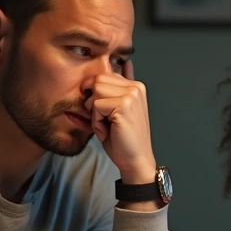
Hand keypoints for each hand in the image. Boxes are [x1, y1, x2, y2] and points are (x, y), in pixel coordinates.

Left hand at [84, 63, 156, 183]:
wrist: (135, 159)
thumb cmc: (123, 138)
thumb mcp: (117, 109)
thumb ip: (113, 90)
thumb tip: (113, 70)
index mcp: (135, 85)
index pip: (103, 76)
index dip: (97, 95)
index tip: (107, 113)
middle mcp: (136, 87)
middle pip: (97, 81)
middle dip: (94, 102)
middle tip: (106, 120)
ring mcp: (131, 95)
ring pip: (95, 92)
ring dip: (95, 112)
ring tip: (108, 125)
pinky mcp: (124, 105)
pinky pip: (96, 106)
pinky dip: (97, 121)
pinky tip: (109, 130)